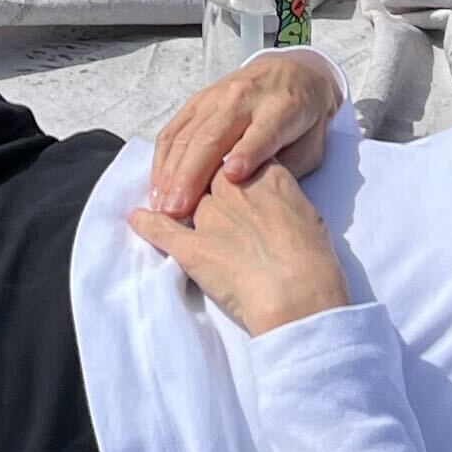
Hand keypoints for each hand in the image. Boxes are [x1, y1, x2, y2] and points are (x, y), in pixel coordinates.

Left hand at [132, 161, 351, 336]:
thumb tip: (275, 203)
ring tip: (171, 205)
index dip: (235, 167)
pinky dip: (146, 224)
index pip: (240, 158)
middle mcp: (233, 187)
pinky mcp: (191, 246)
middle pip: (208, 174)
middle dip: (204, 182)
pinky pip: (160, 230)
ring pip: (185, 197)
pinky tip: (136, 218)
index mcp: (267, 175)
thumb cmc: (314, 260)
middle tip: (205, 195)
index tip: (233, 174)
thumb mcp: (308, 216)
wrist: (297, 294)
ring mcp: (209, 215)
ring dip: (178, 202)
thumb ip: (284, 199)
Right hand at [142, 47, 345, 223]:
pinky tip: (158, 185)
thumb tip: (252, 194)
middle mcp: (245, 98)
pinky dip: (163, 159)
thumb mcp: (312, 146)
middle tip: (176, 211)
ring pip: (187, 134)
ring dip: (170, 172)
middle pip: (213, 136)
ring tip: (162, 206)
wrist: (295, 74)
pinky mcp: (198, 99)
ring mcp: (216, 96)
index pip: (261, 133)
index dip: (247, 153)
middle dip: (191, 175)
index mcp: (281, 109)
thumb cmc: (305, 120)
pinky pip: (174, 128)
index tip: (232, 176)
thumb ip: (286, 169)